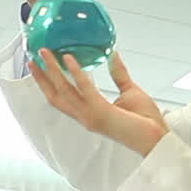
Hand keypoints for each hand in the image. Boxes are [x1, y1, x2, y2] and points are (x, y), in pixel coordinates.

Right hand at [29, 49, 169, 155]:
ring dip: (53, 70)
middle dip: (42, 77)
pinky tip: (68, 58)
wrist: (158, 137)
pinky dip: (76, 73)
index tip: (40, 67)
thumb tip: (113, 54)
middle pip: (55, 95)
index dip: (49, 83)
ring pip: (64, 90)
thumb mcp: (129, 91)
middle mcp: (86, 116)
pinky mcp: (101, 113)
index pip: (62, 98)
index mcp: (90, 113)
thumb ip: (119, 74)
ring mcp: (91, 116)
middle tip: (32, 58)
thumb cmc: (147, 120)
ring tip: (45, 52)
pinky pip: (84, 89)